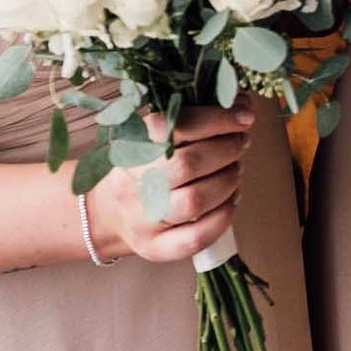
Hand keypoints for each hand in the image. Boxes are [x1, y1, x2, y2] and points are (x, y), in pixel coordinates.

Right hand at [85, 103, 253, 263]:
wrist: (106, 214)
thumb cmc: (142, 168)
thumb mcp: (154, 138)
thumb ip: (193, 119)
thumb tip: (242, 102)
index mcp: (129, 148)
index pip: (172, 128)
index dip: (215, 119)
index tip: (244, 116)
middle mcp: (131, 185)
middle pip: (187, 165)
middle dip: (227, 149)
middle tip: (240, 142)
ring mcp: (142, 220)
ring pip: (194, 202)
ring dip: (228, 181)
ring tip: (235, 169)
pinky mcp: (156, 248)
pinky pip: (197, 237)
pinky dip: (224, 216)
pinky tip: (231, 199)